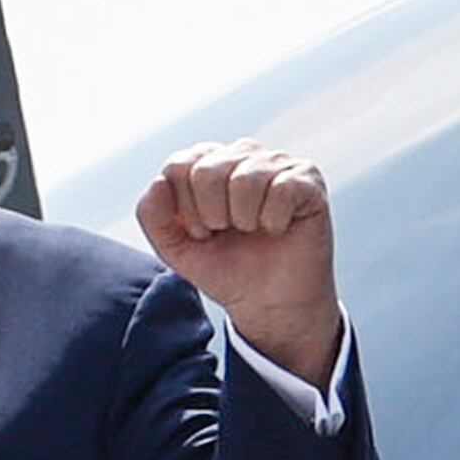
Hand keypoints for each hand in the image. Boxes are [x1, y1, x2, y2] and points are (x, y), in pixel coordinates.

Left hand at [136, 138, 342, 382]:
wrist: (270, 305)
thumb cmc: (225, 269)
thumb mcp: (175, 248)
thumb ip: (152, 216)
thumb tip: (159, 181)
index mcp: (207, 161)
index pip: (178, 166)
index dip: (186, 211)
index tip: (202, 232)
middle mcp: (241, 154)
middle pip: (207, 171)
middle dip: (213, 217)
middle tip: (229, 233)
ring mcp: (276, 163)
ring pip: (244, 181)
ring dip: (245, 221)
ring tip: (254, 231)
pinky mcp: (307, 179)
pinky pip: (281, 190)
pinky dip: (274, 222)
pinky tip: (279, 228)